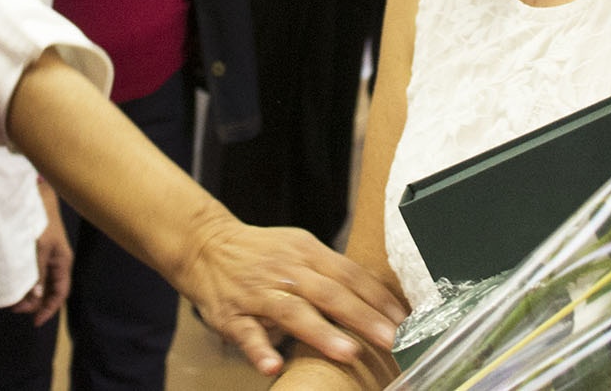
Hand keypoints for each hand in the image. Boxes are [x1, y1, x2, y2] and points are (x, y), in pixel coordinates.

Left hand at [8, 180, 71, 325]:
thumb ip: (37, 271)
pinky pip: (31, 272)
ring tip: (10, 298)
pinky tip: (11, 283)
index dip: (49, 309)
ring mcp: (45, 255)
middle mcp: (55, 261)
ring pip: (38, 282)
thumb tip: (37, 296)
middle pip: (48, 290)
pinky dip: (22, 280)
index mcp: (62, 261)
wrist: (36, 193)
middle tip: (14, 308)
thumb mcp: (40, 246)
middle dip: (33, 302)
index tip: (35, 322)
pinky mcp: (35, 249)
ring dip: (26, 292)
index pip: (60, 293)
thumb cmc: (41, 218)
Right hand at [173, 211, 405, 378]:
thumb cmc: (261, 253)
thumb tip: (377, 300)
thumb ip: (332, 273)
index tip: (405, 320)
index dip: (379, 298)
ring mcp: (259, 293)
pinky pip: (247, 334)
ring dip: (321, 333)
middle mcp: (286, 271)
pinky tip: (273, 366)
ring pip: (293, 312)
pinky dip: (260, 350)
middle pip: (331, 293)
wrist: (204, 245)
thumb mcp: (299, 250)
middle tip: (392, 340)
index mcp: (307, 253)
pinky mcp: (232, 314)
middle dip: (364, 318)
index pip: (351, 275)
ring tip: (348, 353)